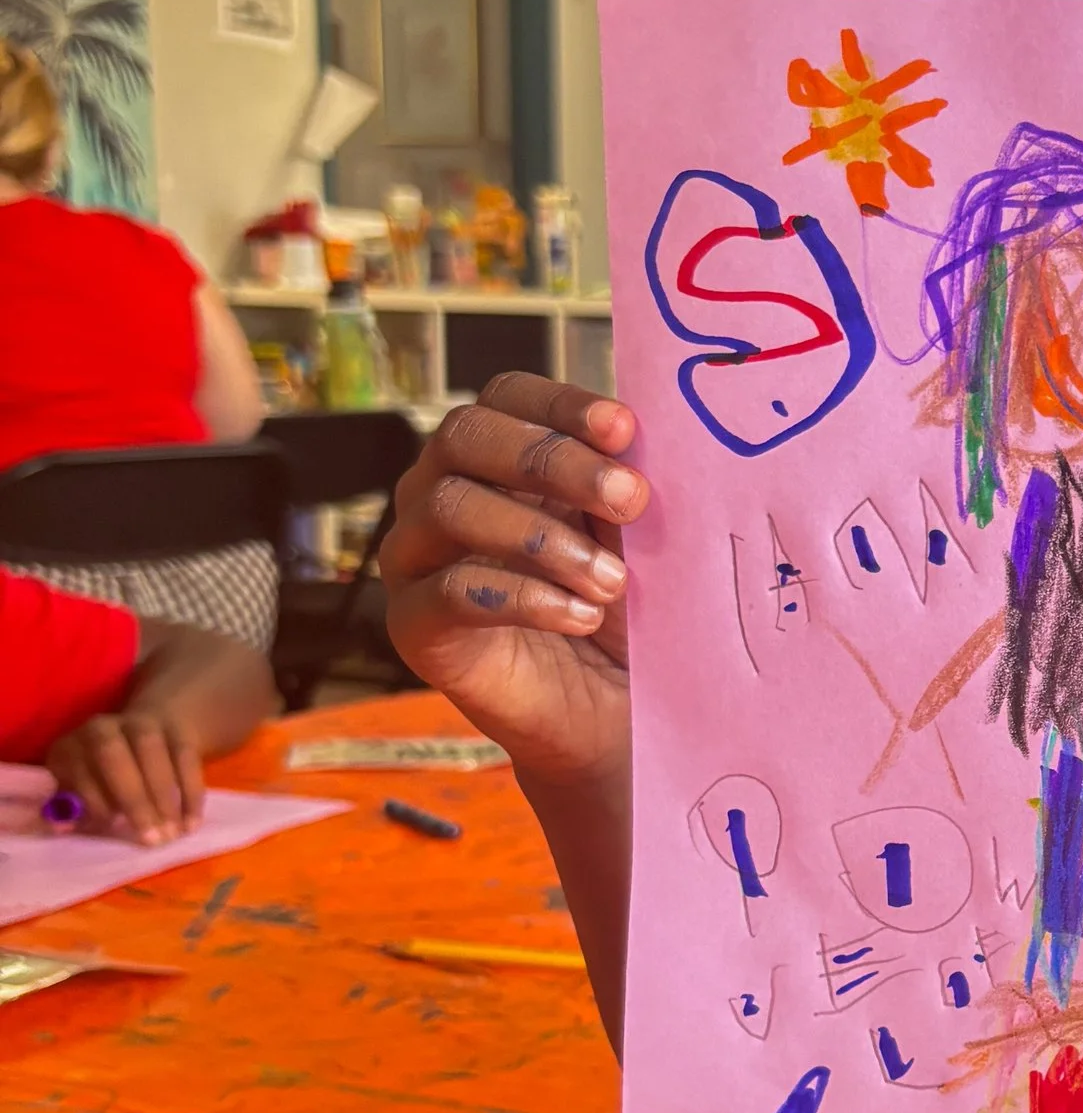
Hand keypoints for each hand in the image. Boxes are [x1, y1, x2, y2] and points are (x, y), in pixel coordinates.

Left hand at [45, 705, 206, 843]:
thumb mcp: (83, 791)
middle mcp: (102, 727)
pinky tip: (191, 823)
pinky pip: (185, 757)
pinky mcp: (176, 729)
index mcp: (72, 745)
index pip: (77, 766)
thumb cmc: (106, 779)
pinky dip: (190, 793)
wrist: (150, 733)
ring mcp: (141, 723)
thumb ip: (73, 809)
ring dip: (163, 797)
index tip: (111, 825)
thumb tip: (64, 827)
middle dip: (133, 797)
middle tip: (151, 836)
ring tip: (173, 833)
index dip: (92, 797)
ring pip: (151, 751)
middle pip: (112, 753)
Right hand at [379, 375, 646, 786]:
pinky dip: (527, 597)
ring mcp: (416, 559)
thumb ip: (618, 487)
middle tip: (631, 499)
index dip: (559, 403)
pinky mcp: (413, 626)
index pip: (504, 397)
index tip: (625, 428)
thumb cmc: (615, 612)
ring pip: (450, 507)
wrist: (603, 715)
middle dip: (554, 460)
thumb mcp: (626, 538)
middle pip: (465, 437)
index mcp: (492, 459)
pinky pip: (451, 591)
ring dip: (544, 538)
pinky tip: (580, 616)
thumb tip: (638, 438)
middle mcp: (438, 494)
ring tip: (612, 582)